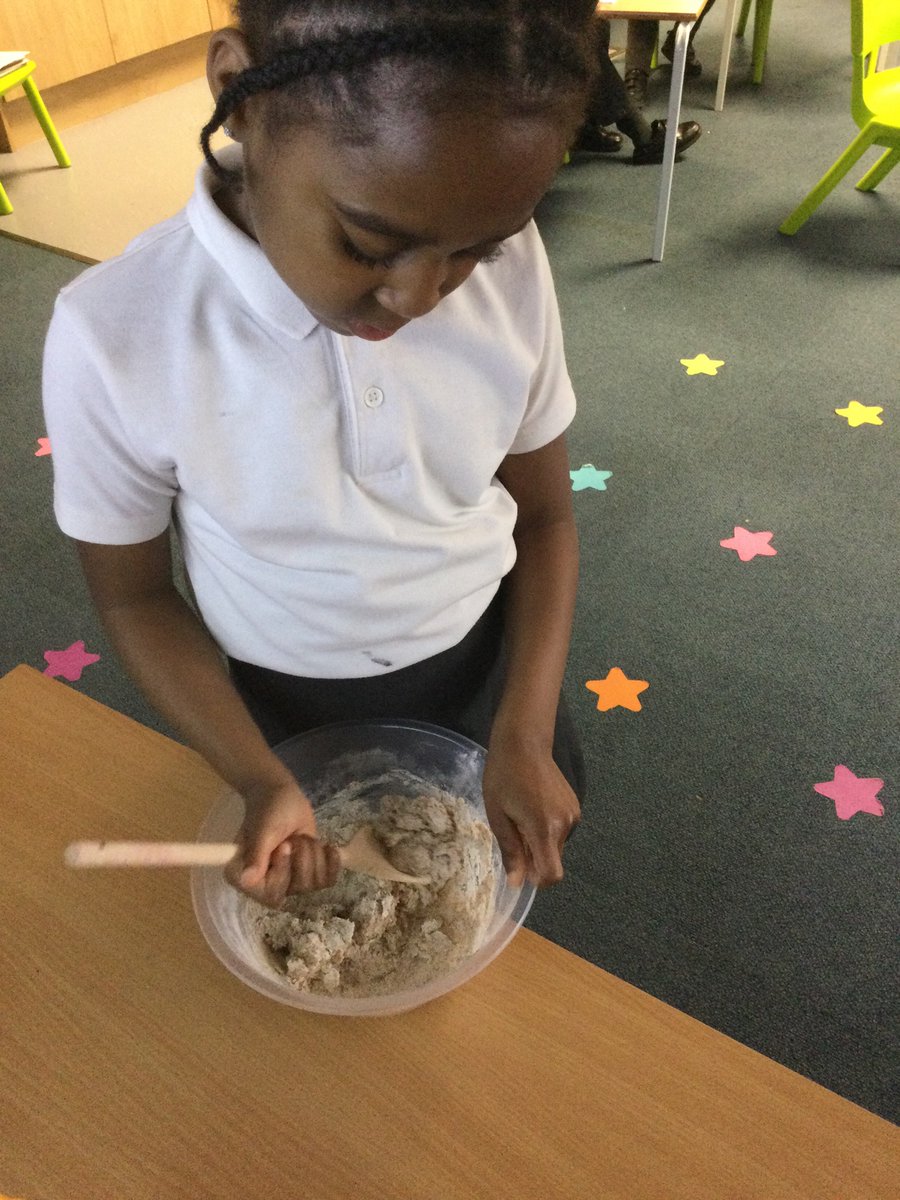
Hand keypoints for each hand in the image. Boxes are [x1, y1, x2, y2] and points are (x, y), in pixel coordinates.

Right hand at [225, 778, 341, 906]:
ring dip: (313, 853)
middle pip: (298, 889)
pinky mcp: (307, 873)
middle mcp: (265, 885)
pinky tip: (328, 847)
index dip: (284, 871)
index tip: (284, 846)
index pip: (271, 895)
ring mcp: (288, 880)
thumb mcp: (263, 831)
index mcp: (245, 877)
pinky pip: (327, 880)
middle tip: (292, 838)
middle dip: (302, 857)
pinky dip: (332, 862)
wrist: (283, 796)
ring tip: (301, 837)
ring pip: (315, 884)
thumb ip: (256, 855)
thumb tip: (245, 881)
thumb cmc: (269, 810)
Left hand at [482, 740, 579, 887]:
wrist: (523, 743)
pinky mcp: (574, 805)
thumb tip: (517, 883)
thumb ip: (511, 851)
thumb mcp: (498, 816)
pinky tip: (532, 809)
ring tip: (521, 817)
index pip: (553, 874)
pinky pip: (561, 830)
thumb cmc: (503, 777)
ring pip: (556, 845)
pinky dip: (547, 829)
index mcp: (545, 828)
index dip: (537, 880)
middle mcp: (565, 824)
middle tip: (513, 835)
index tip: (521, 869)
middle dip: (534, 858)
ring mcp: (573, 814)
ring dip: (540, 842)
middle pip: (553, 860)